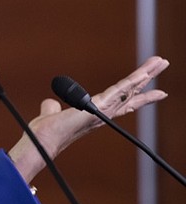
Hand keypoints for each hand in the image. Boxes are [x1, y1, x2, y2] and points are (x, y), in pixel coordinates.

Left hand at [9, 56, 169, 182]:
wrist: (42, 140)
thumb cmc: (46, 132)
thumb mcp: (52, 114)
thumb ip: (53, 107)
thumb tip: (50, 103)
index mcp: (96, 113)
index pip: (122, 101)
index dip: (138, 95)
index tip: (156, 91)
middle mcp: (104, 113)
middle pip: (131, 93)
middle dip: (147, 78)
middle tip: (162, 64)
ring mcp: (103, 111)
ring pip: (129, 89)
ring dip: (145, 75)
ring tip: (160, 62)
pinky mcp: (98, 107)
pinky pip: (119, 91)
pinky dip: (132, 81)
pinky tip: (143, 73)